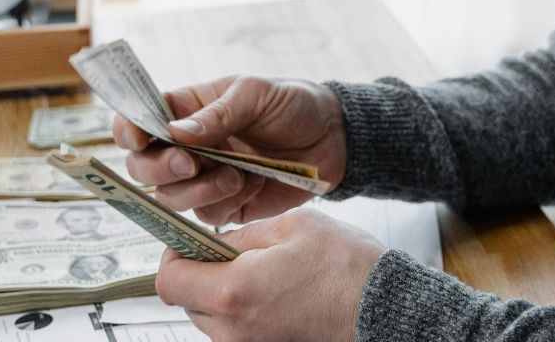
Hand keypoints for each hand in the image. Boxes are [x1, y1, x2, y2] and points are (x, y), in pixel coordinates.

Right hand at [115, 75, 346, 224]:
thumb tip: (175, 132)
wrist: (332, 139)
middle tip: (191, 163)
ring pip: (171, 197)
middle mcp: (186, 147)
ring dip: (197, 190)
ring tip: (235, 174)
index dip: (128, 130)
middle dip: (160, 169)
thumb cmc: (292, 104)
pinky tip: (252, 183)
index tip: (139, 138)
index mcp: (185, 110)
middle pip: (143, 167)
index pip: (138, 120)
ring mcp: (203, 178)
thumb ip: (217, 114)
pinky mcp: (226, 205)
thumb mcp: (256, 94)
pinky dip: (225, 203)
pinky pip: (206, 216)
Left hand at [155, 208, 383, 341]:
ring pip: (210, 316)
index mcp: (233, 292)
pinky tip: (276, 289)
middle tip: (235, 250)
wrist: (384, 310)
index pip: (170, 280)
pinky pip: (236, 328)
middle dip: (201, 272)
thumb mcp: (292, 225)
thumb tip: (216, 243)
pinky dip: (243, 307)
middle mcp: (232, 329)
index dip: (176, 255)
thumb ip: (242, 235)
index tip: (192, 241)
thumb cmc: (345, 266)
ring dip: (223, 291)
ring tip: (263, 270)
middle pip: (187, 300)